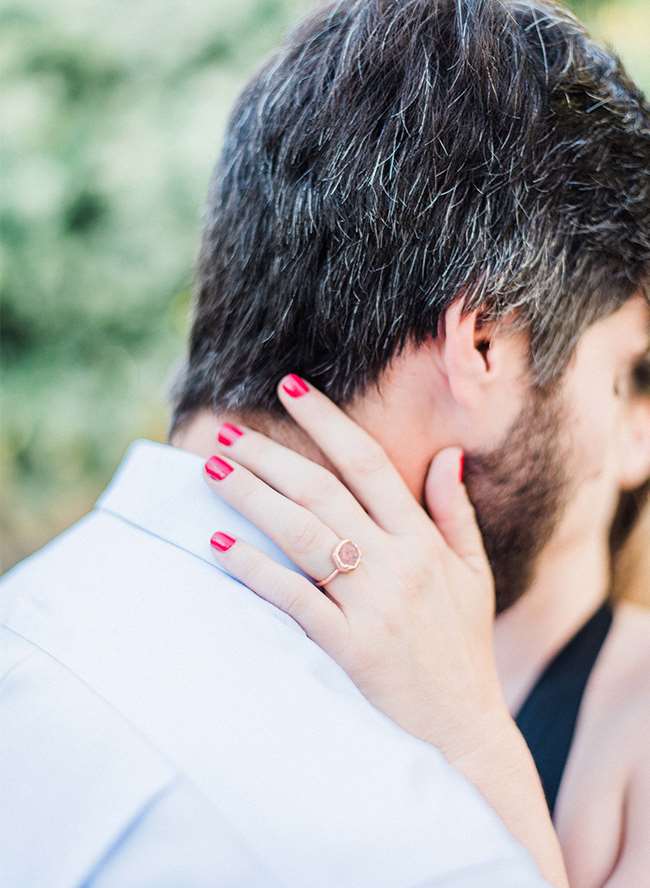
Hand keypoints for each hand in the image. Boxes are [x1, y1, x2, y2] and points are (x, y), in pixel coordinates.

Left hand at [202, 374, 505, 759]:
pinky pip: (293, 599)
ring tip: (211, 470)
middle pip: (322, 492)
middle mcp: (395, 563)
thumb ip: (455, 512)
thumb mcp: (473, 573)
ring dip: (253, 498)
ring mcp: (370, 604)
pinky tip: (220, 544)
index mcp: (422, 539)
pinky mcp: (347, 646)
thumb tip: (445, 456)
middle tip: (226, 431)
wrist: (465, 729)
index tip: (291, 388)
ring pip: (302, 535)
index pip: (368, 463)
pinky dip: (255, 569)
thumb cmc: (463, 646)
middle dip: (270, 456)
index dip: (327, 420)